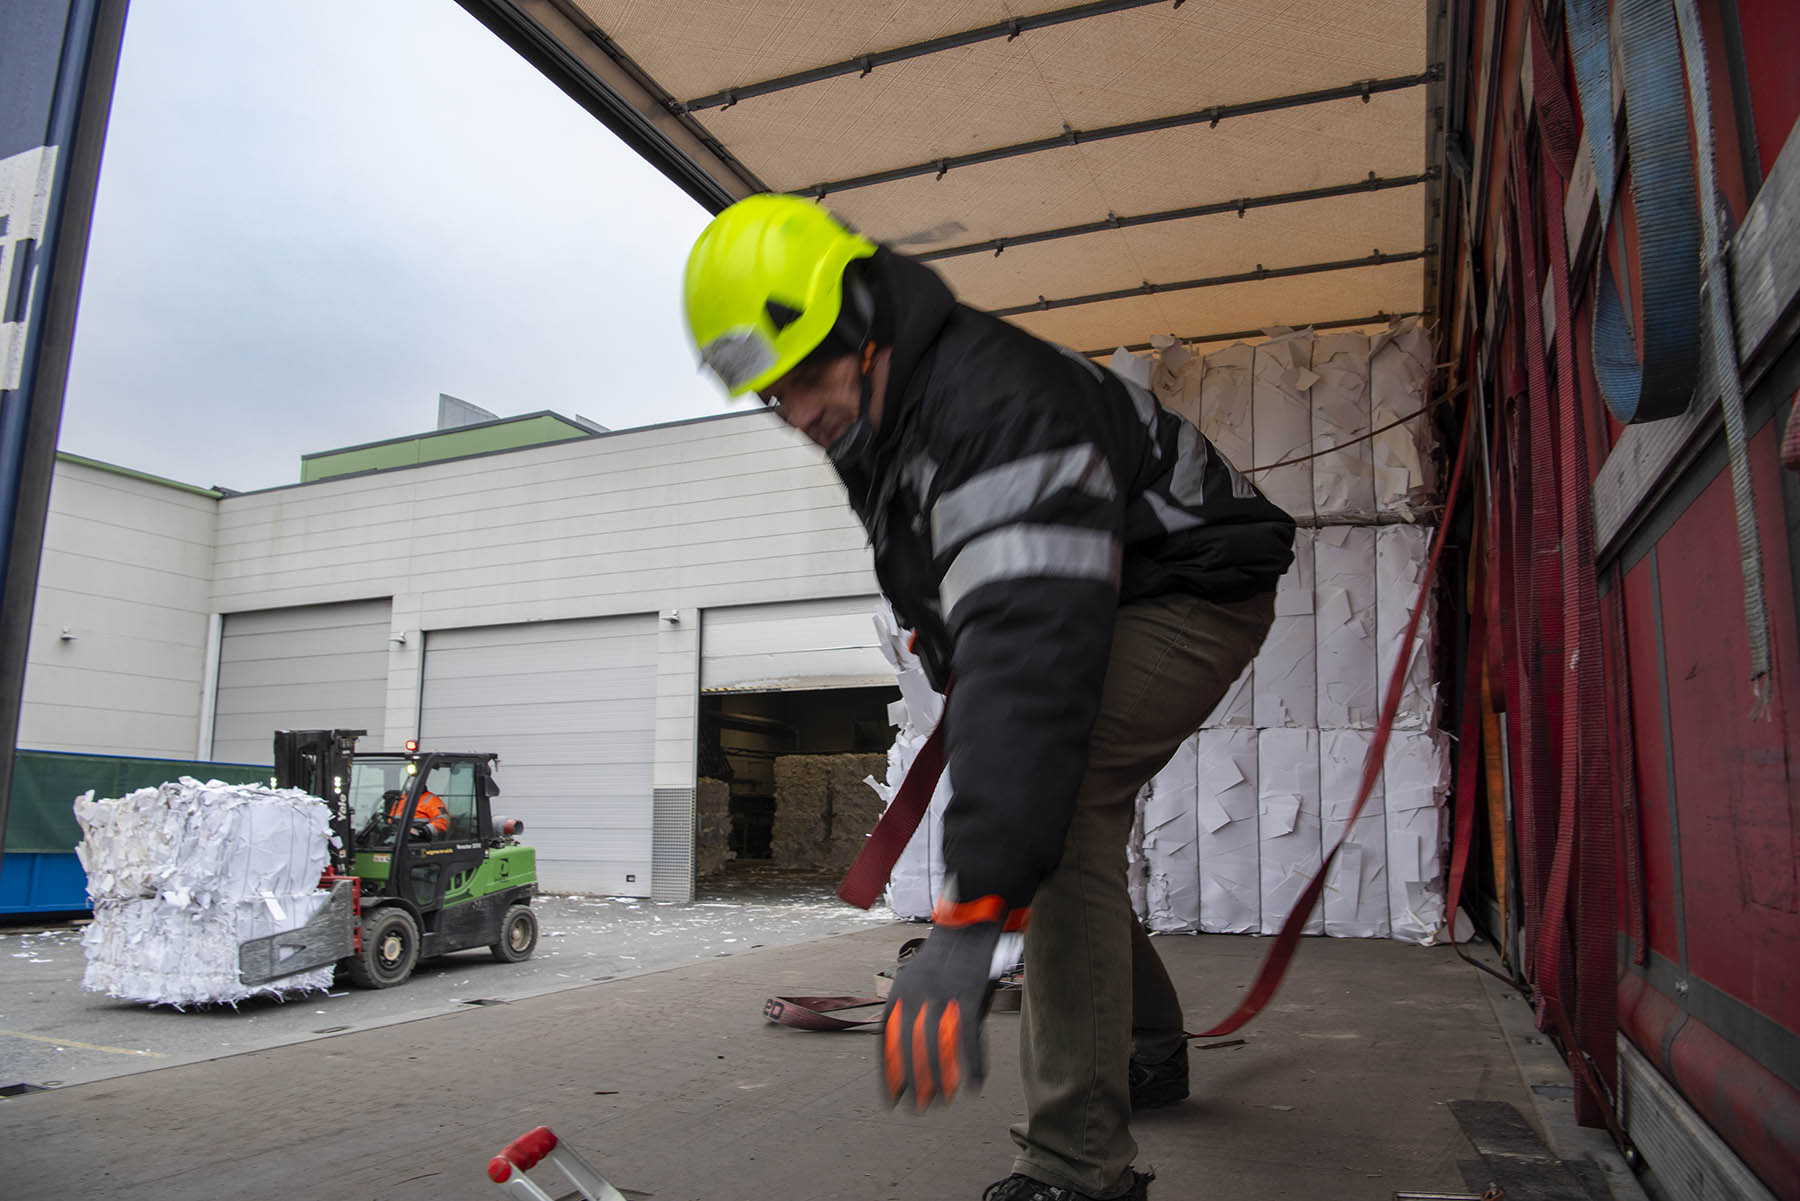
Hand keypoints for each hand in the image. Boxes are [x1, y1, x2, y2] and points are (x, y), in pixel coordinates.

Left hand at [880, 920, 1001, 1108]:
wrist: (968, 923)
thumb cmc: (948, 959)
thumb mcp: (925, 984)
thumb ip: (922, 1016)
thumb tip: (929, 1056)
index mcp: (899, 993)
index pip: (886, 1041)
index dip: (888, 1073)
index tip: (891, 1098)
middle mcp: (915, 994)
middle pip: (908, 1047)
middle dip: (912, 1082)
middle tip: (917, 1108)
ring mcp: (941, 993)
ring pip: (937, 1045)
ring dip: (940, 1078)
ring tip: (943, 1102)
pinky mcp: (967, 992)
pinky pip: (969, 1036)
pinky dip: (973, 1063)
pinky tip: (976, 1083)